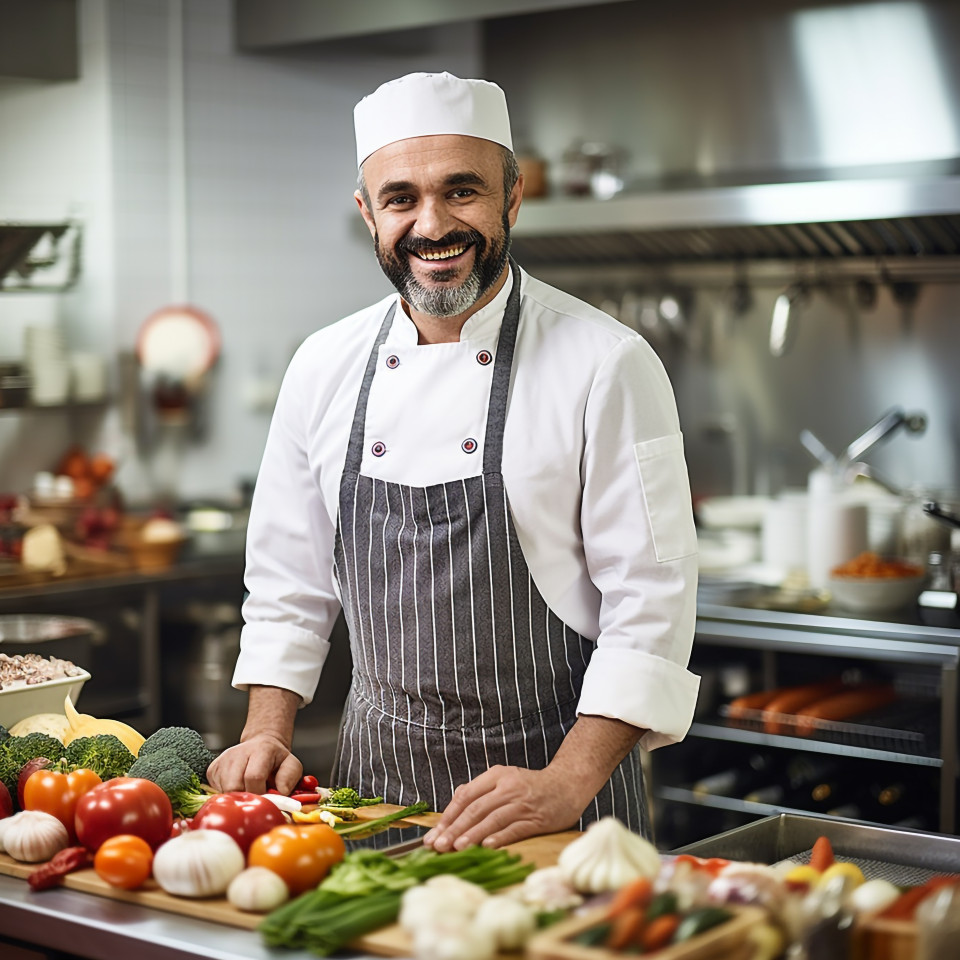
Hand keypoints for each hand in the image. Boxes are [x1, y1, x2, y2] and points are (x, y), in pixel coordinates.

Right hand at [206, 733, 302, 794]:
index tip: (266, 797)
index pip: (254, 776)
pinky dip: (226, 794)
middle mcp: (238, 753)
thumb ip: (289, 777)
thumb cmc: (275, 759)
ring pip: (223, 790)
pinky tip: (238, 787)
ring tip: (247, 790)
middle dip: (245, 798)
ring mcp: (223, 760)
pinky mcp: (212, 769)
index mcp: (261, 750)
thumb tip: (281, 792)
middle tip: (255, 797)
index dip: (260, 792)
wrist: (261, 746)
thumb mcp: (291, 764)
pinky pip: (215, 790)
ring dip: (236, 797)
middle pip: (234, 786)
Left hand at [423, 765, 585, 850]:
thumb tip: (455, 805)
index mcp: (496, 775)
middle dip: (454, 828)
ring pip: (492, 819)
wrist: (567, 784)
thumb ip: (482, 791)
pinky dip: (500, 838)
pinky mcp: (536, 818)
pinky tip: (487, 847)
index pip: (466, 795)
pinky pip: (514, 828)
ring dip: (472, 834)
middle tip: (438, 845)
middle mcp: (507, 787)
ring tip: (456, 848)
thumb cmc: (532, 786)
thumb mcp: (505, 779)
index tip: (434, 834)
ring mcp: (522, 803)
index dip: (448, 815)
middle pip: (475, 808)